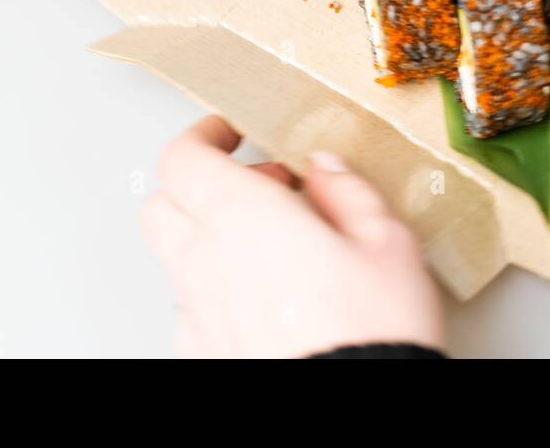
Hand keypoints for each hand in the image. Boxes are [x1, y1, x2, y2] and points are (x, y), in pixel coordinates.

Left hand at [141, 115, 443, 357]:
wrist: (351, 418)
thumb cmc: (372, 333)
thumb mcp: (388, 242)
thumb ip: (348, 192)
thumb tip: (328, 170)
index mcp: (245, 217)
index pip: (183, 156)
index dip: (203, 134)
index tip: (231, 131)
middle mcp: (206, 261)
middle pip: (162, 203)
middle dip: (200, 184)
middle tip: (258, 188)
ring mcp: (198, 313)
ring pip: (175, 257)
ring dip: (209, 239)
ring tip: (269, 247)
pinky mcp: (203, 353)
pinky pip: (193, 307)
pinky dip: (217, 290)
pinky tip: (265, 299)